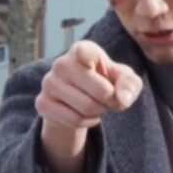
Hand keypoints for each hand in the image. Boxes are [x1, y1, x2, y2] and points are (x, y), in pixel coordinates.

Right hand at [35, 40, 142, 172]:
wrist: (79, 97)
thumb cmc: (105, 81)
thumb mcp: (124, 79)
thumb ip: (129, 84)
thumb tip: (122, 100)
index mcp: (82, 50)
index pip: (84, 52)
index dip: (92, 59)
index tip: (93, 62)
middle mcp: (61, 63)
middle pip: (101, 92)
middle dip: (112, 101)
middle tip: (110, 99)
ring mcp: (49, 83)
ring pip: (87, 108)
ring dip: (100, 112)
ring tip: (97, 104)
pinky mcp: (42, 103)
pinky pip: (75, 120)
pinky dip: (88, 121)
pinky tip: (86, 114)